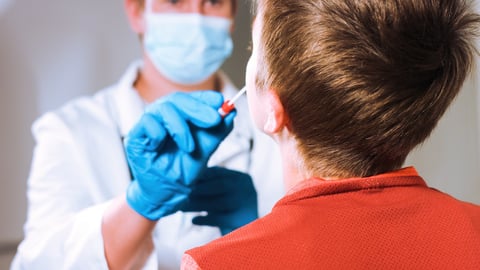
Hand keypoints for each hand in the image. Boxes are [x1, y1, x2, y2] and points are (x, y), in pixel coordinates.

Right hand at [124, 91, 235, 220]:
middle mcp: (165, 116)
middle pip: (178, 99)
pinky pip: (148, 122)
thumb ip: (217, 132)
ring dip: (181, 128)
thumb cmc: (184, 170)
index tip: (220, 102)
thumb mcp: (206, 151)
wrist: (168, 193)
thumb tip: (231, 112)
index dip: (206, 98)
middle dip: (198, 109)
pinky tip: (161, 148)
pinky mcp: (136, 135)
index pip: (193, 98)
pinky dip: (159, 134)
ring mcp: (150, 123)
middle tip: (214, 120)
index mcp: (182, 116)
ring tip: (189, 148)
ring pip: (164, 108)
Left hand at [182, 166, 257, 234]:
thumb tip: (186, 178)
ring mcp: (247, 205)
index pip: (219, 172)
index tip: (185, 179)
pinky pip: (220, 219)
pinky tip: (194, 220)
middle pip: (221, 185)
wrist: (245, 235)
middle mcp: (247, 189)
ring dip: (197, 205)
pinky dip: (205, 219)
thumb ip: (209, 185)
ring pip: (219, 202)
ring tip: (182, 207)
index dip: (201, 175)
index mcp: (243, 178)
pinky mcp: (242, 221)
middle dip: (200, 189)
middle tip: (183, 192)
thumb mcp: (221, 194)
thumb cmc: (228, 211)